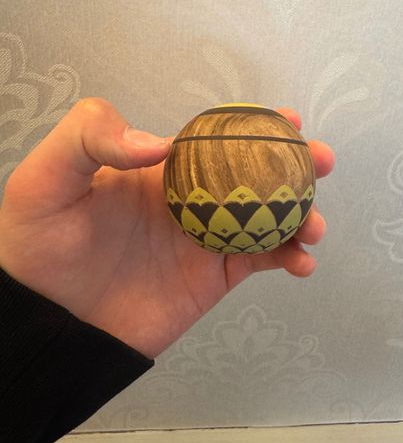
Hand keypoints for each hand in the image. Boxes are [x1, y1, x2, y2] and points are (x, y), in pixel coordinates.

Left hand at [0, 98, 334, 357]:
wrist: (47, 321)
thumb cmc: (40, 244)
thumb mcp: (46, 177)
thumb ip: (91, 137)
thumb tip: (163, 144)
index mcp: (161, 169)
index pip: (216, 138)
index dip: (254, 126)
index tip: (288, 120)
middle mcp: (192, 198)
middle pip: (255, 174)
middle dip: (295, 165)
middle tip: (321, 161)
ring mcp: (207, 237)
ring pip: (269, 217)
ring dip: (302, 214)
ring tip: (315, 224)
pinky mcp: (214, 277)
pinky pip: (262, 260)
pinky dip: (290, 258)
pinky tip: (302, 261)